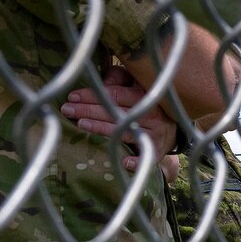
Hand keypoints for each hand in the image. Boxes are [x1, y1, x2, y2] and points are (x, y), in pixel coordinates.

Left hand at [62, 68, 178, 170]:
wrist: (173, 127)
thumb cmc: (144, 102)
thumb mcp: (134, 85)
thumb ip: (117, 79)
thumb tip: (100, 80)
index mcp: (145, 94)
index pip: (115, 93)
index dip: (93, 95)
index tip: (72, 96)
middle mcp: (152, 113)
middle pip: (117, 112)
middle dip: (89, 110)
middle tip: (67, 110)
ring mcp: (156, 132)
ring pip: (126, 131)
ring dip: (102, 128)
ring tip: (81, 124)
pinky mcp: (158, 150)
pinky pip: (147, 156)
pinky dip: (137, 160)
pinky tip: (124, 162)